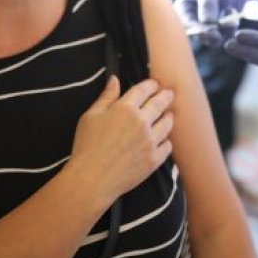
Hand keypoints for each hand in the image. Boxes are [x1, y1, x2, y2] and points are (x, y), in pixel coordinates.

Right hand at [71, 76, 173, 199]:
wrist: (92, 178)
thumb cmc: (87, 145)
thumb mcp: (91, 116)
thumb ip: (106, 97)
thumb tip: (115, 79)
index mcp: (125, 108)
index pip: (144, 90)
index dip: (151, 85)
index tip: (154, 84)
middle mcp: (142, 121)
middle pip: (159, 104)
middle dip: (165, 96)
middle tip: (169, 93)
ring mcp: (150, 141)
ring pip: (167, 124)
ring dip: (169, 116)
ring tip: (170, 114)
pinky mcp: (154, 159)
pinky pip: (167, 146)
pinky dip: (166, 141)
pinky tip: (165, 139)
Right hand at [174, 0, 257, 46]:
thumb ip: (207, 5)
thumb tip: (206, 25)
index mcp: (182, 9)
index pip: (184, 25)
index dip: (195, 30)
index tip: (208, 31)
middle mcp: (193, 20)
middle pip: (198, 35)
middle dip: (210, 35)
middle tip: (218, 34)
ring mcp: (207, 26)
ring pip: (213, 38)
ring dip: (223, 30)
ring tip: (230, 11)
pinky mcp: (221, 29)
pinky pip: (226, 36)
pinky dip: (231, 27)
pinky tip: (232, 9)